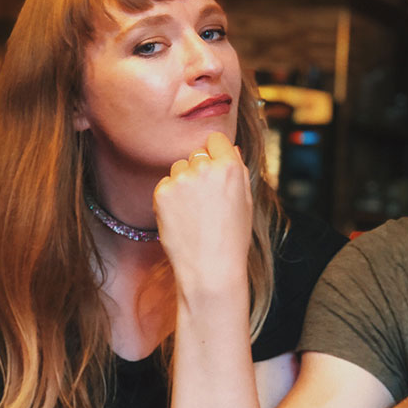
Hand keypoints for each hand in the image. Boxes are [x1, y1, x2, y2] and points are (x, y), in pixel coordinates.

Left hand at [153, 132, 252, 303]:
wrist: (210, 268)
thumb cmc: (232, 237)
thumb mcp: (245, 200)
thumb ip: (237, 170)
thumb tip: (229, 148)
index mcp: (230, 167)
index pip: (216, 139)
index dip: (216, 152)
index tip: (216, 166)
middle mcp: (204, 168)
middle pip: (197, 153)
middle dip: (200, 169)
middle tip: (206, 199)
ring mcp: (181, 180)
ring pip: (179, 167)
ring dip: (184, 182)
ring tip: (194, 211)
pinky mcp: (162, 193)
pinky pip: (165, 184)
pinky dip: (171, 197)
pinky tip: (182, 217)